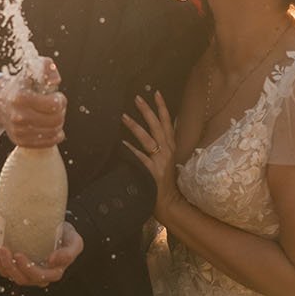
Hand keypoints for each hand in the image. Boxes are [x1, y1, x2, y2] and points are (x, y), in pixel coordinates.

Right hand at [0, 59, 65, 147]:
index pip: (54, 105)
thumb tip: (56, 81)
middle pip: (56, 120)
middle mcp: (18, 116)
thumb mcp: (32, 69)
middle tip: (55, 106)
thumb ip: (46, 67)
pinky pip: (48, 142)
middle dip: (61, 111)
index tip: (56, 96)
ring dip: (58, 123)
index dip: (61, 100)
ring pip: (54, 132)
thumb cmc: (23, 84)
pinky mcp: (20, 141)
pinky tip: (52, 127)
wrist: (1, 102)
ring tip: (52, 115)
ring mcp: (18, 131)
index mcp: (21, 97)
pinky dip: (55, 135)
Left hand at [0, 221, 83, 285]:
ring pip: (6, 273)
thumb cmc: (66, 237)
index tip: (18, 254)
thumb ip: (69, 253)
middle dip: (8, 265)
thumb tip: (52, 260)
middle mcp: (36, 276)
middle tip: (2, 248)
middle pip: (19, 278)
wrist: (57, 230)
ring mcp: (22, 272)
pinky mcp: (12, 264)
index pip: (38, 277)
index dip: (26, 269)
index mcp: (51, 273)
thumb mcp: (75, 242)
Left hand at [121, 91, 179, 219]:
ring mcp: (161, 161)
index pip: (167, 122)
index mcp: (171, 146)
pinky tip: (123, 143)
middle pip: (157, 126)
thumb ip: (161, 146)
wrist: (172, 202)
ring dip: (136, 127)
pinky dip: (133, 150)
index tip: (156, 93)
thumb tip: (152, 133)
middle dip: (147, 111)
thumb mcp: (166, 160)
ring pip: (148, 139)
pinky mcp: (154, 171)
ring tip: (124, 116)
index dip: (162, 107)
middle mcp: (168, 151)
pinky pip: (141, 158)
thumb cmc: (167, 181)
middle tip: (137, 98)